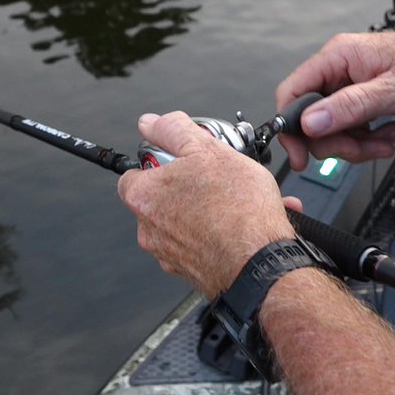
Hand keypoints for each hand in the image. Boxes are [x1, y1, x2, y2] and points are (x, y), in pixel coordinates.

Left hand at [117, 111, 297, 297]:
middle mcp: (150, 230)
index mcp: (145, 197)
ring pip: (190, 221)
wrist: (260, 262)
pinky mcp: (194, 271)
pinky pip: (207, 243)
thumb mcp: (206, 150)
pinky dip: (226, 231)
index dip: (159, 161)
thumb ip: (173, 131)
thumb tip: (150, 123)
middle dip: (193, 185)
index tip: (182, 159)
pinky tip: (254, 220)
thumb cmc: (236, 210)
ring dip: (216, 208)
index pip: (133, 173)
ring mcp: (171, 254)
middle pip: (164, 197)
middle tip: (220, 177)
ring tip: (248, 199)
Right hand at [275, 28, 394, 169]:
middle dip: (337, 142)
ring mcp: (354, 85)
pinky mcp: (368, 99)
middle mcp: (342, 69)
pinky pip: (354, 128)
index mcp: (339, 57)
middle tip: (361, 149)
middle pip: (313, 119)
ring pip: (335, 128)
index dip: (291, 127)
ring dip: (359, 144)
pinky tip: (392, 132)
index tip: (300, 154)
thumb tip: (310, 123)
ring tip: (386, 141)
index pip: (293, 92)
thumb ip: (348, 108)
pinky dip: (370, 139)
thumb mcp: (392, 91)